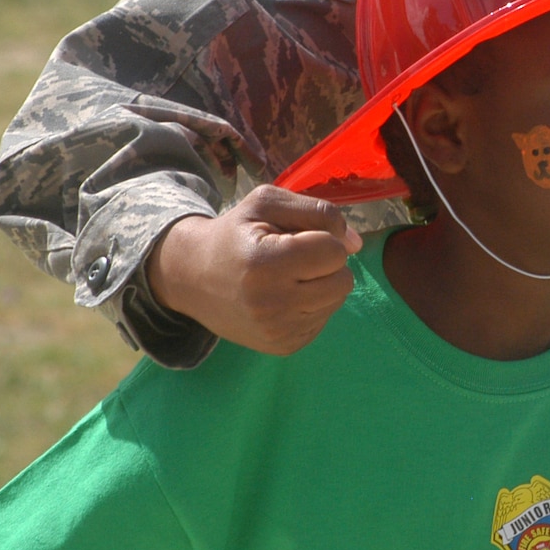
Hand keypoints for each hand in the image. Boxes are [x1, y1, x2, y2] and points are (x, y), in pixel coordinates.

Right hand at [146, 186, 364, 354]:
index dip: (322, 238)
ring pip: (337, 299)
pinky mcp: (284, 347)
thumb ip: (318, 211)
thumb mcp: (267, 203)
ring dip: (322, 283)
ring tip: (287, 276)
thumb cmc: (235, 233)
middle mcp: (271, 305)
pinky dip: (312, 304)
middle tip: (292, 257)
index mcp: (265, 264)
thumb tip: (356, 244)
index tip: (293, 237)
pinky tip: (284, 296)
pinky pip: (324, 319)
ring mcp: (278, 332)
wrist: (192, 277)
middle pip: (343, 280)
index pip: (334, 252)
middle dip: (326, 262)